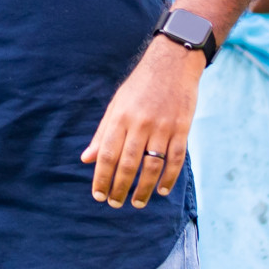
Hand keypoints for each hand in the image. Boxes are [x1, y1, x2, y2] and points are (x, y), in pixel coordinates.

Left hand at [80, 36, 203, 208]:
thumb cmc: (139, 86)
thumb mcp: (116, 105)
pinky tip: (162, 191)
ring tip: (136, 203)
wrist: (172, 63)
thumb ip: (102, 134)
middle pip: (129, 164)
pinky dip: (169, 178)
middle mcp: (140, 123)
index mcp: (120, 117)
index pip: (108, 154)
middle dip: (120, 188)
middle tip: (115, 204)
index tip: (98, 195)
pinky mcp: (182, 128)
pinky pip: (176, 159)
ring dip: (144, 189)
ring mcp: (163, 127)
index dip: (102, 177)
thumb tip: (86, 159)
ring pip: (152, 166)